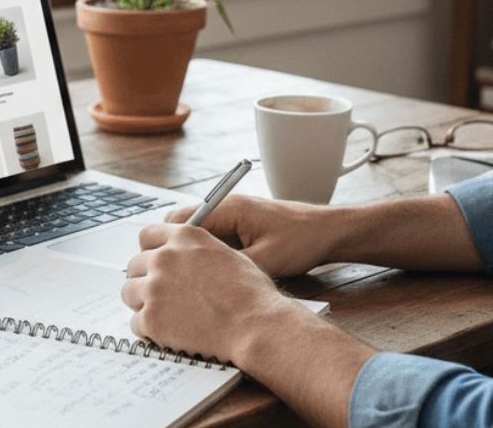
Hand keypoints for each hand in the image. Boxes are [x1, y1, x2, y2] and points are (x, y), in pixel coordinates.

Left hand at [122, 223, 301, 363]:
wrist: (254, 324)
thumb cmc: (249, 292)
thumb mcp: (225, 253)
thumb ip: (195, 250)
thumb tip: (179, 256)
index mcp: (185, 237)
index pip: (147, 235)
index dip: (151, 251)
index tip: (155, 264)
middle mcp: (165, 257)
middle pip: (134, 265)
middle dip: (145, 279)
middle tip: (162, 294)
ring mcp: (154, 288)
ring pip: (129, 292)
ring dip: (143, 303)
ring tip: (165, 314)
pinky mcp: (151, 318)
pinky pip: (136, 323)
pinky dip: (149, 330)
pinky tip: (169, 332)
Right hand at [165, 194, 336, 276]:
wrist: (329, 232)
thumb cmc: (302, 240)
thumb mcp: (266, 261)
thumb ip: (231, 269)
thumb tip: (200, 283)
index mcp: (230, 209)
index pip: (181, 220)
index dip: (168, 245)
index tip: (163, 270)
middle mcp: (229, 207)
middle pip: (185, 226)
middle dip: (178, 251)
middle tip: (178, 279)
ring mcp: (235, 216)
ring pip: (199, 234)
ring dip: (196, 254)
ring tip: (196, 280)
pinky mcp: (242, 226)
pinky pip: (215, 239)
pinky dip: (211, 255)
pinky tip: (217, 276)